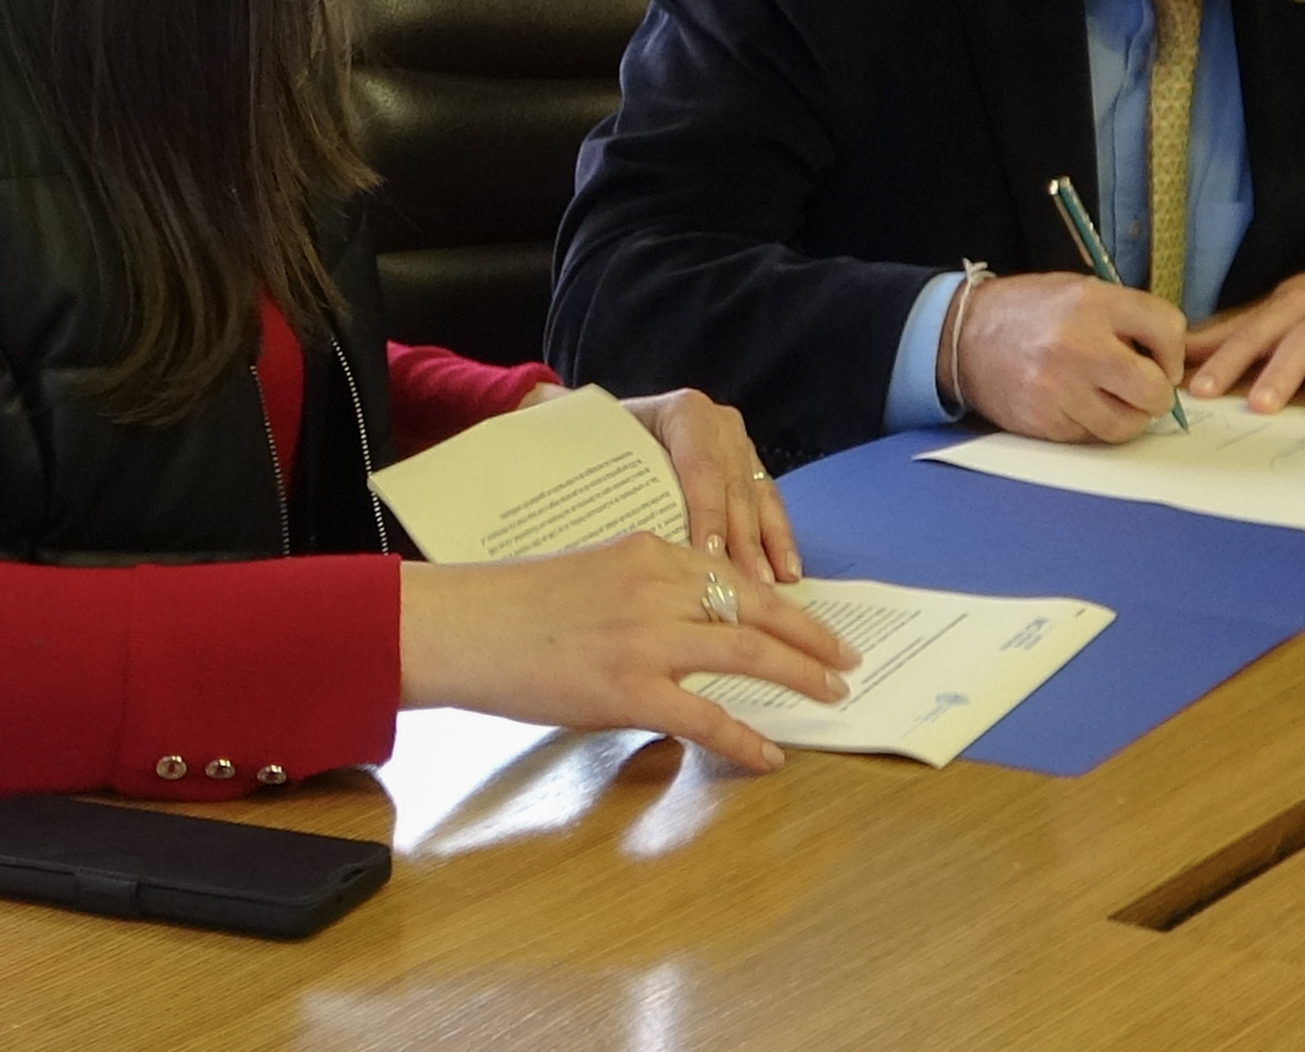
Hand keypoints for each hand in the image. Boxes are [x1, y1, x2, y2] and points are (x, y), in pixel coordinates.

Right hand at [398, 534, 857, 771]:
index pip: (732, 572)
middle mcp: (656, 585)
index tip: (809, 620)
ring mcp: (645, 637)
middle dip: (809, 636)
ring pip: (746, 650)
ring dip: (798, 674)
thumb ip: (640, 589)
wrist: (460, 625)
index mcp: (646, 550)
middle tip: (844, 659)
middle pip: (755, 606)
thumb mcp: (589, 571)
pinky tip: (768, 755)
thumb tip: (681, 623)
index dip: (779, 601)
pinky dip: (745, 737)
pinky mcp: (628, 688)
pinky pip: (705, 715)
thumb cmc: (510, 603)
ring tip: (831, 695)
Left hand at [617, 388, 801, 582]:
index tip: (710, 552)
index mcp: (684, 413)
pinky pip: (768, 503)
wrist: (615, 423)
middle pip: (733, 486)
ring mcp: (739, 445)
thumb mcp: (605, 447)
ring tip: (771, 584)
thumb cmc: (607, 443)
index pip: (700, 467)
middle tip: (746, 584)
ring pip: (757, 498)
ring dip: (766, 544)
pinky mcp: (750, 466)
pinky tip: (786, 569)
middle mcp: (719, 425)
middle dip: (742, 539)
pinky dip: (777, 538)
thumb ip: (612, 478)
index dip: (708, 512)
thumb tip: (619, 528)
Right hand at [950, 272, 1184, 443]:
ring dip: (1128, 417)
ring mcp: (1060, 388)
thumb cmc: (1028, 312)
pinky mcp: (1045, 420)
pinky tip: (1077, 404)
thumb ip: (1126, 317)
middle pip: (1155, 390)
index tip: (1161, 359)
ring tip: (1110, 399)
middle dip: (1157, 395)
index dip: (1173, 351)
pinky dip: (1093, 426)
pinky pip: (1093, 437)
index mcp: (1092, 304)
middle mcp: (1078, 346)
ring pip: (1127, 425)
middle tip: (1143, 389)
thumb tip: (1172, 357)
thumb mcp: (1079, 292)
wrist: (964, 336)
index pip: (1168, 329)